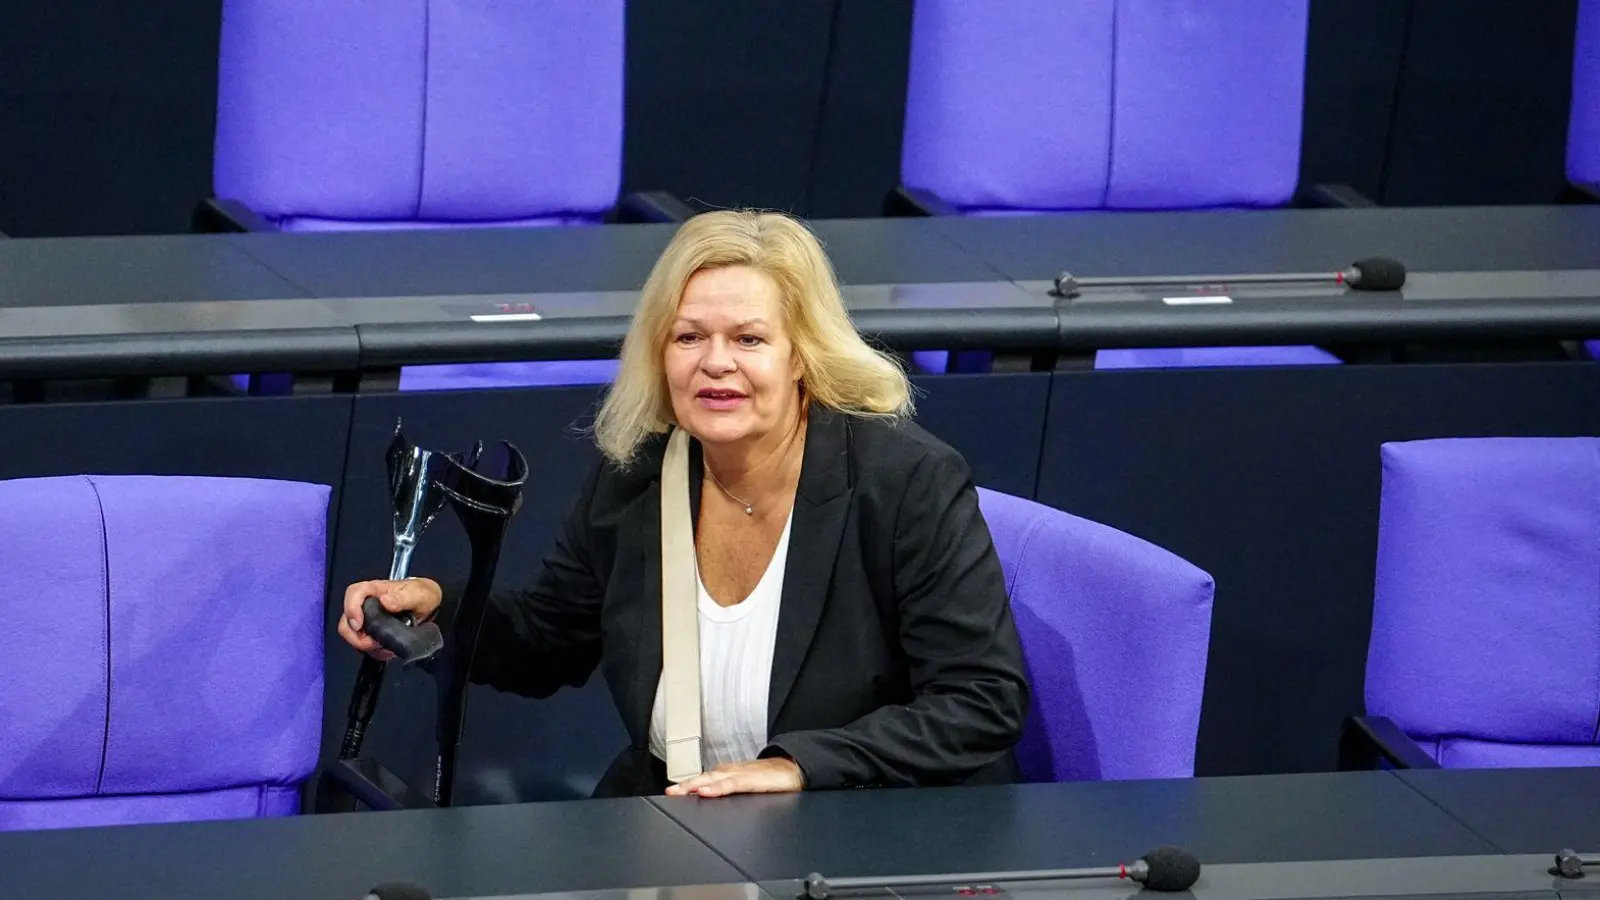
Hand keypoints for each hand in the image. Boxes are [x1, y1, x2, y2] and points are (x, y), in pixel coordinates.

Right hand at [337, 577, 443, 660]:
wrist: (431, 607)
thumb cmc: (422, 595)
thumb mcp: (418, 595)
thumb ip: (403, 598)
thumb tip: (385, 601)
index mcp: (376, 590)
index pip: (354, 593)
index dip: (351, 608)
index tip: (359, 624)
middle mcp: (368, 605)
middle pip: (347, 620)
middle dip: (356, 636)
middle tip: (374, 643)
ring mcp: (368, 620)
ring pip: (354, 636)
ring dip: (368, 646)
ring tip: (387, 646)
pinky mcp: (372, 633)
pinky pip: (365, 646)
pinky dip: (376, 651)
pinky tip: (389, 649)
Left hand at [664, 757, 804, 797]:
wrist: (792, 769)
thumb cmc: (769, 779)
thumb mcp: (745, 787)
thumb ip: (730, 792)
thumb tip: (713, 801)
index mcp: (727, 774)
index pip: (702, 779)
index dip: (686, 785)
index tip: (671, 793)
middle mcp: (730, 772)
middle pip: (702, 778)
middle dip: (684, 785)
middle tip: (669, 793)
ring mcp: (739, 774)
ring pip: (712, 779)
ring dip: (694, 785)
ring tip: (679, 792)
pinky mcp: (750, 780)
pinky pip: (730, 784)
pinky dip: (716, 788)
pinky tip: (705, 793)